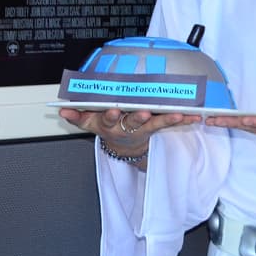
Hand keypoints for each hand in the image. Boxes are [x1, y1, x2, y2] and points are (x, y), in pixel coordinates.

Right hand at [58, 107, 201, 167]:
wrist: (123, 145)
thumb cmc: (107, 125)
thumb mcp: (89, 123)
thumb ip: (76, 115)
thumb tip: (62, 111)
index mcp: (109, 123)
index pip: (107, 118)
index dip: (110, 115)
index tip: (113, 110)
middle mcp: (126, 126)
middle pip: (132, 122)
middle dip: (138, 117)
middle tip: (144, 112)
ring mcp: (142, 128)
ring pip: (154, 124)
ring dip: (166, 119)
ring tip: (177, 114)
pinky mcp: (155, 127)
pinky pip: (169, 123)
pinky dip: (182, 120)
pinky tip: (193, 115)